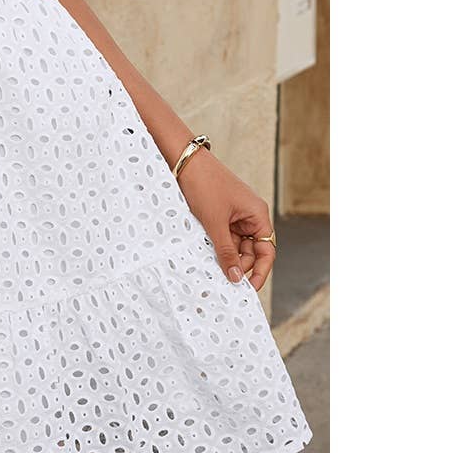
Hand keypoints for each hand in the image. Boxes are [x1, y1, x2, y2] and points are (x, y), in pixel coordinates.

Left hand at [174, 150, 276, 290]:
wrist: (184, 162)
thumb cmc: (205, 185)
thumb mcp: (215, 223)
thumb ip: (226, 251)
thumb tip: (235, 276)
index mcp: (257, 215)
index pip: (267, 251)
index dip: (260, 271)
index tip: (248, 289)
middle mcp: (250, 216)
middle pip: (250, 251)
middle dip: (239, 265)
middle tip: (224, 281)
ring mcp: (234, 215)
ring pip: (235, 245)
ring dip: (225, 256)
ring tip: (211, 269)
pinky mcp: (219, 214)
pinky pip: (222, 237)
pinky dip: (216, 247)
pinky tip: (206, 256)